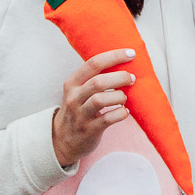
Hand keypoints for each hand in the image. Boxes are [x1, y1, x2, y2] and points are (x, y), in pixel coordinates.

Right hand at [51, 48, 134, 167]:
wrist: (63, 140)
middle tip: (132, 78)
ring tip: (125, 97)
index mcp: (72, 83)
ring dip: (119, 96)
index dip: (114, 56)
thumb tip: (124, 63)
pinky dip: (120, 113)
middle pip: (98, 82)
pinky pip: (107, 119)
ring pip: (101, 100)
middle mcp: (74, 98)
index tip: (131, 53)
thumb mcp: (78, 92)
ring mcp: (80, 115)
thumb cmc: (78, 110)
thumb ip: (94, 78)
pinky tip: (125, 112)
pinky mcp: (89, 130)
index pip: (93, 64)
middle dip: (119, 77)